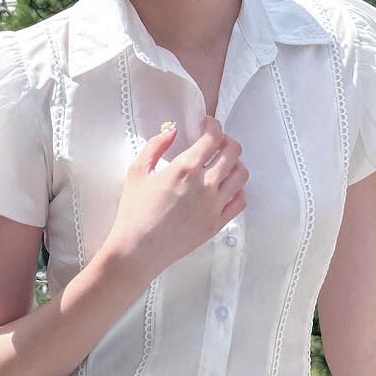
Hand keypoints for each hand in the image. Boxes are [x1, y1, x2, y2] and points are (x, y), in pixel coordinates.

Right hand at [110, 114, 247, 278]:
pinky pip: (240, 201)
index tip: (207, 125)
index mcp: (185, 168)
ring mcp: (214, 205)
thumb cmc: (134, 212)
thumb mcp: (137, 172)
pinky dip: (237, 189)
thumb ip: (155, 146)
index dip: (213, 125)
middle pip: (233, 152)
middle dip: (226, 141)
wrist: (138, 251)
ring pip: (241, 175)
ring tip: (223, 164)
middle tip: (216, 142)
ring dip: (235, 163)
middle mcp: (205, 184)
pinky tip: (225, 187)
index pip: (213, 137)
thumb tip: (171, 131)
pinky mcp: (217, 223)